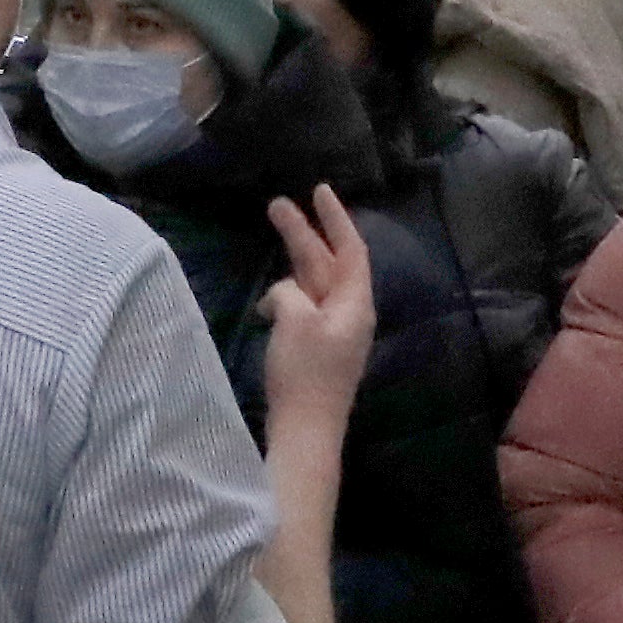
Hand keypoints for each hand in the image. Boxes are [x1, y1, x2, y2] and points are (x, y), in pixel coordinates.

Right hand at [258, 190, 375, 417]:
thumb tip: (283, 296)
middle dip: (304, 233)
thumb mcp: (294, 320)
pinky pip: (304, 308)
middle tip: (276, 205)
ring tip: (269, 244)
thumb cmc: (305, 373)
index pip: (350, 249)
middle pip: (327, 263)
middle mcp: (349, 313)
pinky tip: (267, 302)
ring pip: (314, 284)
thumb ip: (290, 292)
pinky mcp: (316, 349)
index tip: (320, 190)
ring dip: (294, 261)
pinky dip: (286, 296)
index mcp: (354, 302)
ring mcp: (333, 332)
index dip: (335, 218)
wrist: (305, 431)